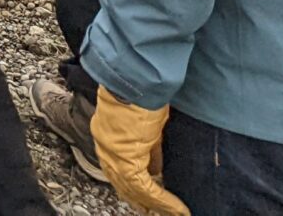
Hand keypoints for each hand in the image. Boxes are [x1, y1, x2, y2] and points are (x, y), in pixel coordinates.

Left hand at [91, 90, 187, 215]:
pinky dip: (163, 200)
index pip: (118, 169)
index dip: (133, 187)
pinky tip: (177, 208)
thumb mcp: (147, 125)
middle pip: (122, 184)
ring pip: (133, 189)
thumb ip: (149, 148)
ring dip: (155, 204)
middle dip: (140, 201)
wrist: (136, 80)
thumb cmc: (144, 94)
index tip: (148, 199)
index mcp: (107, 136)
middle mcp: (105, 146)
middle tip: (154, 212)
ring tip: (174, 213)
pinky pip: (144, 187)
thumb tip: (156, 168)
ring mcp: (112, 152)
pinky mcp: (126, 156)